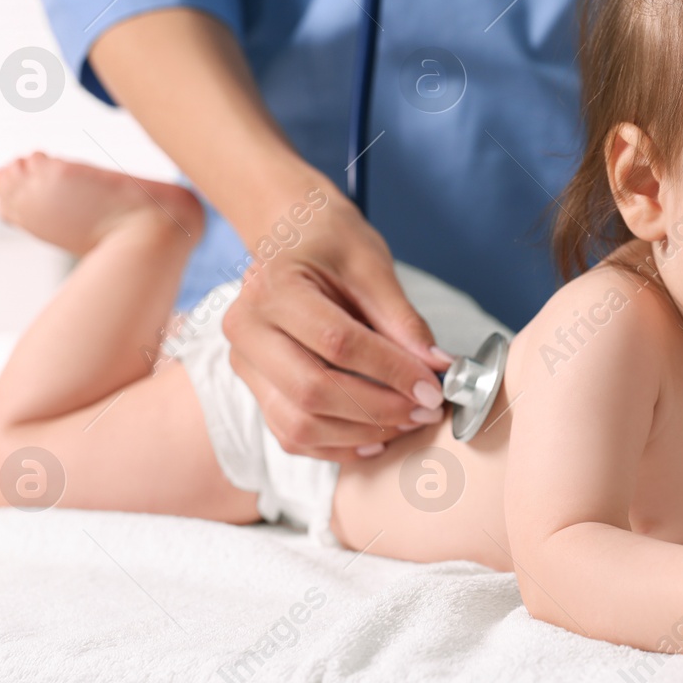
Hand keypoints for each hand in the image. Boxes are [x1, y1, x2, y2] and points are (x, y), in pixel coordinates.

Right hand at [222, 177, 452, 461]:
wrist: (289, 236)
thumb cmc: (330, 243)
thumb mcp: (371, 266)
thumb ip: (402, 319)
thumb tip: (437, 367)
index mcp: (273, 288)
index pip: (336, 343)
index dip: (390, 371)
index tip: (433, 386)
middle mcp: (247, 329)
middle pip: (312, 390)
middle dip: (378, 409)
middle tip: (426, 410)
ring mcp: (244, 364)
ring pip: (298, 424)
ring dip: (361, 433)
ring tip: (408, 422)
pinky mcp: (255, 388)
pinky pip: (291, 435)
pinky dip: (337, 446)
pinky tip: (377, 438)